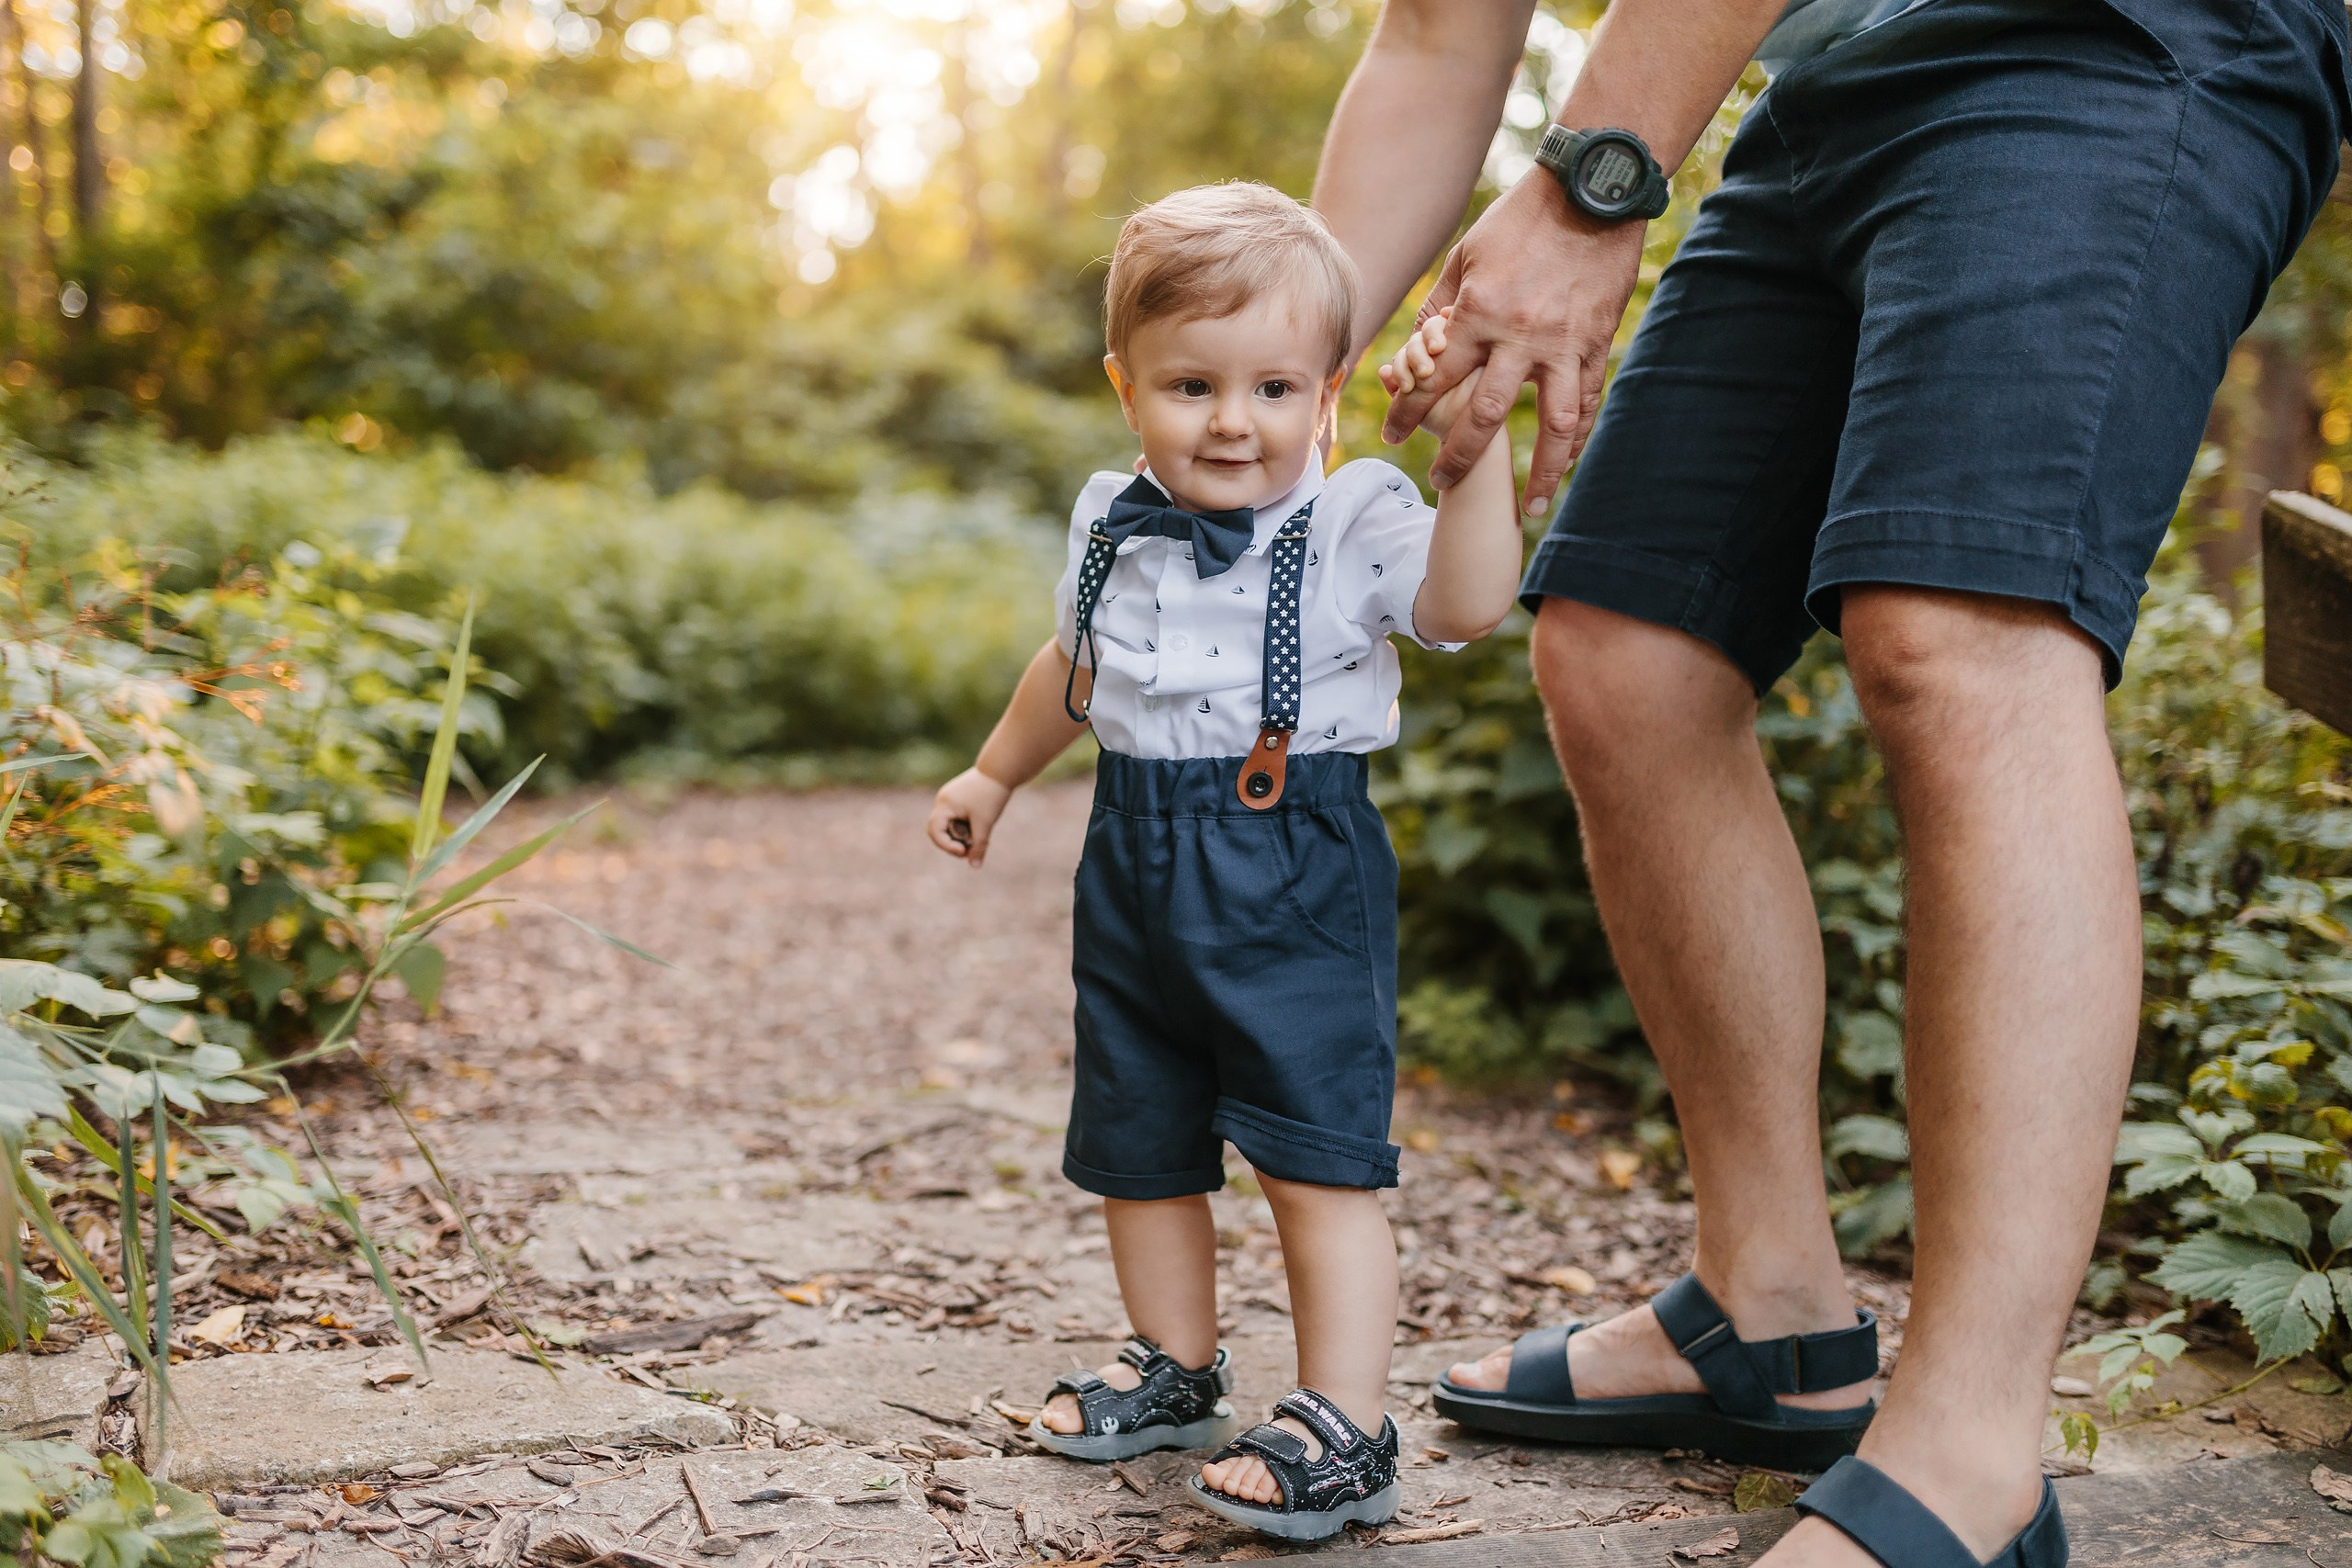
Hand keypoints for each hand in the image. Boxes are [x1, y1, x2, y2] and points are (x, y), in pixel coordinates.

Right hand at [926, 768, 1012, 867]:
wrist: (1001, 770)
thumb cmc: (992, 795)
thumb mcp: (986, 823)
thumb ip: (979, 846)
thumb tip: (975, 866)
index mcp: (945, 805)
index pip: (935, 832)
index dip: (947, 846)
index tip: (964, 852)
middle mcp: (943, 800)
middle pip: (940, 830)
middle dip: (954, 843)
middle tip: (971, 850)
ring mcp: (949, 797)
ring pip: (949, 824)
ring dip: (962, 835)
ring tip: (981, 837)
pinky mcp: (958, 797)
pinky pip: (956, 816)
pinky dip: (965, 825)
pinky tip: (981, 826)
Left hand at [1379, 171, 1644, 515]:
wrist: (1591, 193)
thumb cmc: (1519, 219)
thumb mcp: (1465, 255)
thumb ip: (1442, 306)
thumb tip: (1420, 346)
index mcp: (1478, 314)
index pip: (1432, 378)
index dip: (1406, 411)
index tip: (1390, 435)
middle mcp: (1519, 338)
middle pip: (1482, 416)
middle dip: (1457, 457)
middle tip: (1437, 482)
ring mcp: (1564, 346)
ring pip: (1551, 427)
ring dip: (1540, 472)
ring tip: (1528, 508)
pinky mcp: (1596, 344)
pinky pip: (1586, 403)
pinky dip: (1577, 439)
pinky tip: (1566, 464)